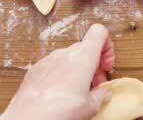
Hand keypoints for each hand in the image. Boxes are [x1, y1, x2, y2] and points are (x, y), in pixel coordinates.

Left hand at [0, 24, 115, 119]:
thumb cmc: (60, 111)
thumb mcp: (91, 106)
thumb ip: (101, 95)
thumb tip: (103, 93)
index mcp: (83, 56)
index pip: (99, 32)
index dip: (108, 47)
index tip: (106, 66)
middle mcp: (64, 53)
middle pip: (85, 48)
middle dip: (93, 65)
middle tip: (95, 85)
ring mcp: (48, 60)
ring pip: (68, 58)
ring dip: (77, 71)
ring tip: (78, 93)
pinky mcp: (35, 71)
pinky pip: (53, 67)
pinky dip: (60, 76)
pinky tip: (60, 96)